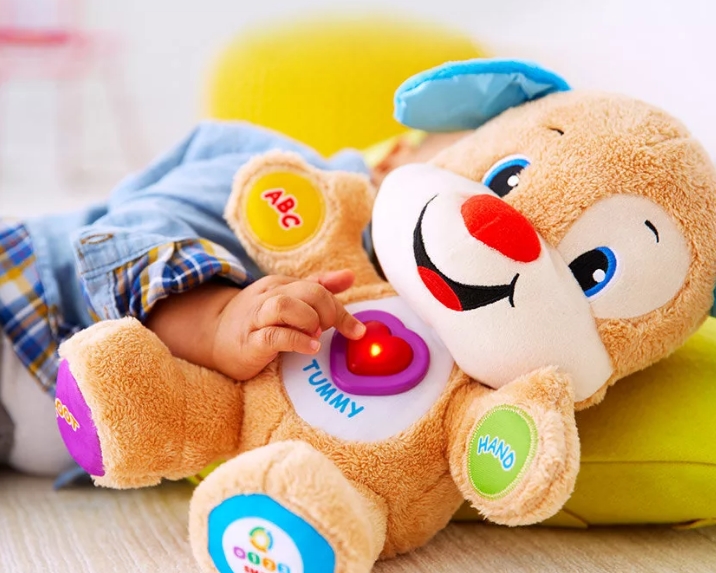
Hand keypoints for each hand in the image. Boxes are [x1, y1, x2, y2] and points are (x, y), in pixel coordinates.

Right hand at [212, 270, 364, 379]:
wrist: (212, 336)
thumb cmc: (256, 319)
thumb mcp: (287, 299)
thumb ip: (318, 288)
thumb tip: (349, 276)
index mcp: (280, 285)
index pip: (319, 288)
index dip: (340, 308)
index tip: (355, 329)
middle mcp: (268, 296)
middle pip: (308, 292)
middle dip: (329, 311)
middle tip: (330, 329)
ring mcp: (256, 318)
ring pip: (286, 306)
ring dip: (310, 321)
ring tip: (316, 335)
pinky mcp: (249, 342)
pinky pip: (273, 336)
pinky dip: (296, 341)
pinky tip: (310, 347)